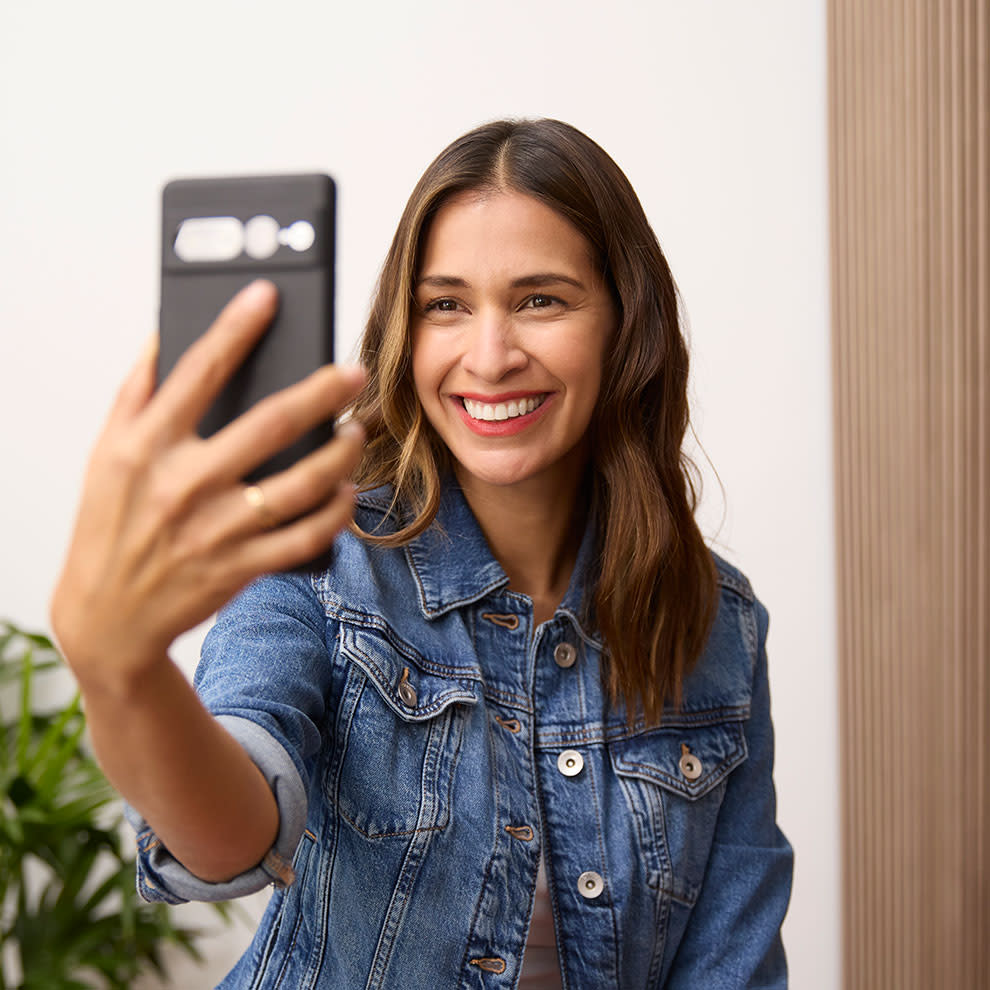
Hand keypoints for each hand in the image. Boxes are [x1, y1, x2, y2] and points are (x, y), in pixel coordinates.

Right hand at [51, 280, 365, 685]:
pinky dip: (335, 513)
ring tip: (355, 433)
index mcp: (146, 447)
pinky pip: (304, 537)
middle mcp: (182, 484)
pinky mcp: (240, 568)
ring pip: (300, 483)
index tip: (268, 294)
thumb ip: (136, 393)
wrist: (107, 617)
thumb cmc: (109, 525)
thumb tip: (165, 335)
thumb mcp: (106, 454)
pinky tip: (348, 491)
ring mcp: (216, 530)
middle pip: (270, 425)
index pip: (197, 372)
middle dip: (323, 391)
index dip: (235, 328)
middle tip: (354, 372)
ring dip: (341, 454)